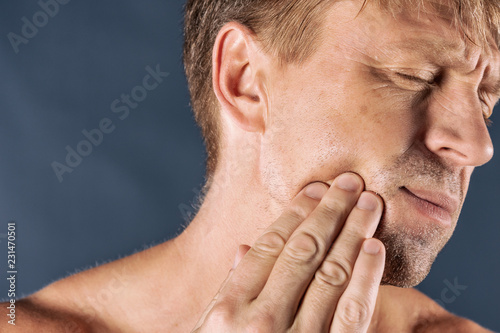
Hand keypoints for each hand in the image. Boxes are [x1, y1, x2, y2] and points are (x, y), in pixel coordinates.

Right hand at [192, 172, 384, 331]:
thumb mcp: (209, 332)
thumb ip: (229, 291)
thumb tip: (244, 248)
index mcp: (226, 310)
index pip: (267, 246)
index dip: (294, 213)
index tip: (314, 188)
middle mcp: (259, 320)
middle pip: (302, 251)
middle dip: (329, 211)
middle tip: (350, 182)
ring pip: (331, 274)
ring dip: (353, 233)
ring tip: (369, 202)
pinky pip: (351, 315)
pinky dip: (365, 278)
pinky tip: (373, 248)